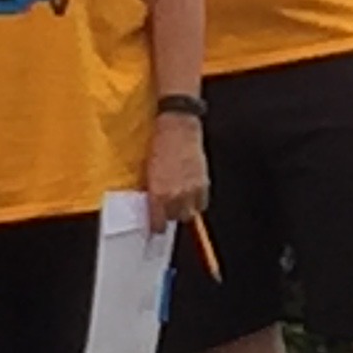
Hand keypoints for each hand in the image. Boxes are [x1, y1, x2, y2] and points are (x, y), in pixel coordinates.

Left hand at [146, 114, 209, 228]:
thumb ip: (151, 191)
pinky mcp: (203, 183)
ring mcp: (191, 191)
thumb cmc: (158, 144)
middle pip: (174, 219)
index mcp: (158, 194)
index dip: (156, 225)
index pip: (158, 223)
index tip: (156, 225)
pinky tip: (192, 195)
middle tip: (166, 207)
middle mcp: (175, 196)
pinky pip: (202, 204)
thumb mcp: (148, 171)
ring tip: (180, 201)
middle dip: (170, 214)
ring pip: (189, 214)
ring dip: (184, 210)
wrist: (177, 127)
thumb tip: (152, 204)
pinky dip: (197, 202)